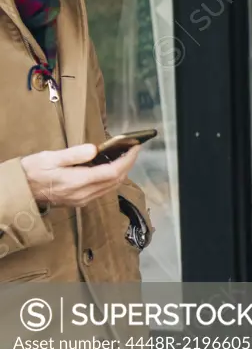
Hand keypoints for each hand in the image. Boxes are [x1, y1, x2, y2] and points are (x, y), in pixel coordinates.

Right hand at [20, 143, 141, 208]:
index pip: (112, 172)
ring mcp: (82, 200)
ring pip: (111, 187)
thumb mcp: (50, 158)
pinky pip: (103, 190)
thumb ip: (74, 154)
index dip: (127, 160)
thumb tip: (94, 149)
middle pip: (116, 180)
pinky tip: (110, 167)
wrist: (20, 192)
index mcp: (78, 181)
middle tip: (132, 149)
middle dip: (128, 164)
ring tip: (124, 156)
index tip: (135, 147)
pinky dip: (112, 178)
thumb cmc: (32, 172)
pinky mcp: (80, 201)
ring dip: (121, 172)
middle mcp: (83, 194)